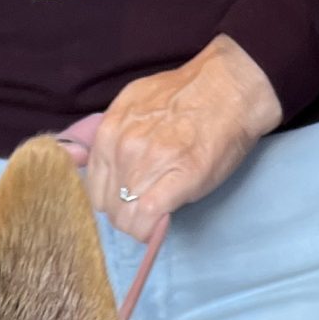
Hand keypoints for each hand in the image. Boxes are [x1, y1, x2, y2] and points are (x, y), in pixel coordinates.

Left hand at [87, 36, 282, 243]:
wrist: (228, 89)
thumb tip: (90, 159)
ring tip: (156, 213)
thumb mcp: (133, 105)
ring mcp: (149, 166)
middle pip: (109, 208)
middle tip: (143, 207)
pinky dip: (151, 230)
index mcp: (110, 132)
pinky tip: (160, 223)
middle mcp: (123, 149)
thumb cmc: (184, 98)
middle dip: (123, 214)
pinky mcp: (176, 182)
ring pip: (126, 219)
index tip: (125, 201)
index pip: (93, 189)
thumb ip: (110, 133)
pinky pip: (148, 220)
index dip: (110, 201)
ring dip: (139, 224)